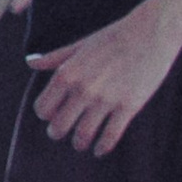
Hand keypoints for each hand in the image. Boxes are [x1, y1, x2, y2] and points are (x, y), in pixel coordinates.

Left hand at [27, 0, 181, 155]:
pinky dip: (102, 147)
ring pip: (83, 135)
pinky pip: (110, 136)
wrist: (151, 31)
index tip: (51, 116)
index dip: (45, 114)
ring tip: (80, 143)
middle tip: (61, 133)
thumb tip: (30, 62)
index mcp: (67, 73)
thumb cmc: (113, 36)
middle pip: (58, 126)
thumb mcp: (80, 45)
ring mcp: (105, 99)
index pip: (43, 108)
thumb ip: (54, 57)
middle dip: (57, 133)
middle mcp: (83, 89)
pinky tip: (99, 150)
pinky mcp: (128, 106)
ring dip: (79, 143)